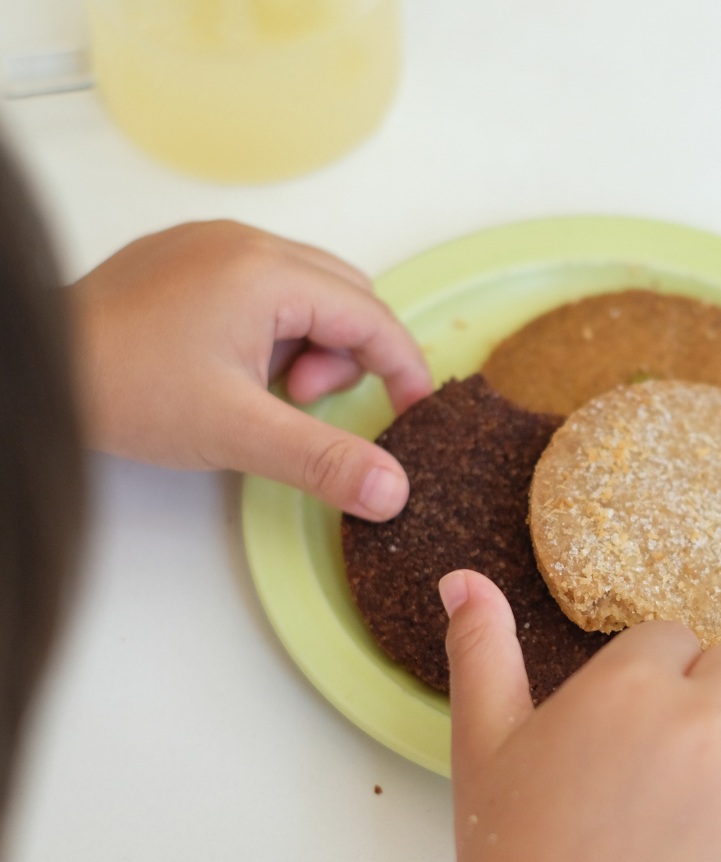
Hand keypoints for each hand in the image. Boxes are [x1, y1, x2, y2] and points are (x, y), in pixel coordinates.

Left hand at [70, 220, 431, 518]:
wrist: (33, 368)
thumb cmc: (123, 387)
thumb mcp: (238, 432)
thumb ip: (325, 459)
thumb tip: (393, 491)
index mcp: (266, 272)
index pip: (371, 315)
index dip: (403, 366)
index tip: (414, 412)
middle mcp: (246, 242)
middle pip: (346, 294)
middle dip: (349, 354)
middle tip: (308, 404)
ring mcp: (213, 245)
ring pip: (307, 289)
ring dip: (312, 343)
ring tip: (271, 390)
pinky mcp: (189, 259)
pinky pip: (265, 286)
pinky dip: (277, 329)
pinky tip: (240, 368)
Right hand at [421, 570, 720, 861]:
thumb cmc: (516, 857)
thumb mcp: (483, 743)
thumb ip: (481, 650)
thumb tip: (463, 579)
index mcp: (628, 684)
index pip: (676, 637)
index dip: (656, 678)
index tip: (635, 723)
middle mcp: (703, 719)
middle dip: (717, 702)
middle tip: (676, 762)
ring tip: (719, 798)